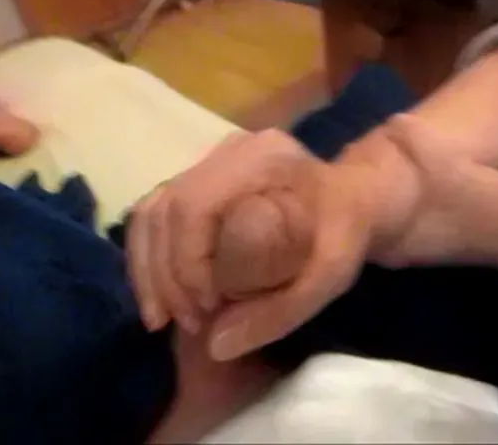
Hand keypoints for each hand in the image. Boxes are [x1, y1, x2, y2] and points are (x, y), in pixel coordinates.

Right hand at [126, 129, 395, 355]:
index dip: (186, 262)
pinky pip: (155, 214)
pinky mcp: (198, 179)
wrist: (350, 200)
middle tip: (186, 323)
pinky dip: (147, 257)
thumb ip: (281, 311)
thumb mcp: (330, 275)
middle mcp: (226, 150)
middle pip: (165, 207)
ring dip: (147, 269)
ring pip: (151, 211)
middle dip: (165, 275)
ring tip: (161, 318)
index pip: (195, 204)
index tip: (206, 310)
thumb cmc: (347, 232)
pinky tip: (157, 295)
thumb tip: (215, 346)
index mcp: (260, 157)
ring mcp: (208, 161)